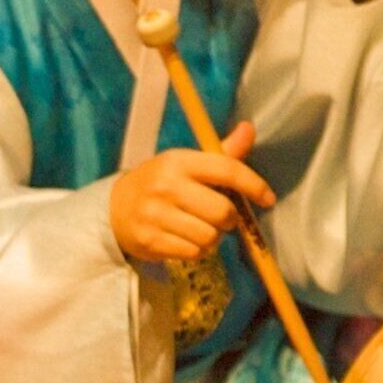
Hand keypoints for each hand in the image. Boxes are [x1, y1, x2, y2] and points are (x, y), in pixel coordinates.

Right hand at [108, 119, 274, 266]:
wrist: (114, 208)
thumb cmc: (160, 184)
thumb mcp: (186, 163)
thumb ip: (221, 153)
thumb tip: (249, 128)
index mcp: (179, 161)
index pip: (226, 169)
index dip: (253, 185)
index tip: (267, 198)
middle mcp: (166, 186)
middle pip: (222, 211)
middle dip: (230, 219)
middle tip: (222, 218)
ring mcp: (156, 215)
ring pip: (210, 236)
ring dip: (214, 238)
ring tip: (202, 230)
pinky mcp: (151, 241)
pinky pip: (194, 253)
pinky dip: (198, 251)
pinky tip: (188, 241)